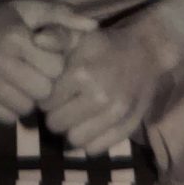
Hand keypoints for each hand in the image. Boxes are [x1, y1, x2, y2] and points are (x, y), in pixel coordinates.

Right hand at [0, 0, 96, 122]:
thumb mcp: (25, 9)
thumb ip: (60, 15)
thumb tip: (94, 26)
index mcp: (14, 36)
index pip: (55, 68)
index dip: (55, 67)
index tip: (46, 61)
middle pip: (42, 92)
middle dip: (43, 87)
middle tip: (35, 78)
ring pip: (24, 108)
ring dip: (27, 100)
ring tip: (19, 85)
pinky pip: (4, 118)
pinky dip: (8, 110)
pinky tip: (3, 94)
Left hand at [41, 12, 176, 155]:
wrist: (146, 53)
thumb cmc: (105, 45)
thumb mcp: (80, 35)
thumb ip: (57, 37)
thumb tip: (38, 40)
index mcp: (82, 73)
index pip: (46, 103)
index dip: (46, 99)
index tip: (54, 93)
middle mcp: (98, 96)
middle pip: (57, 124)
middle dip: (56, 115)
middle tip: (64, 105)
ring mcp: (115, 114)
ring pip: (74, 140)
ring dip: (72, 130)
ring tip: (77, 115)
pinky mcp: (127, 127)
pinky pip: (95, 148)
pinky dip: (90, 141)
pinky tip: (92, 125)